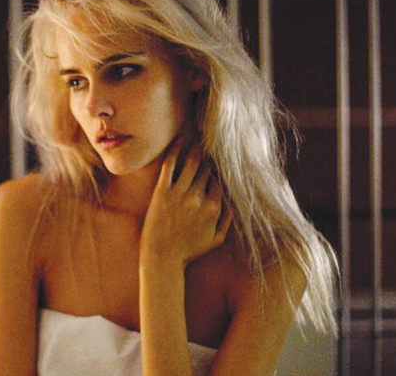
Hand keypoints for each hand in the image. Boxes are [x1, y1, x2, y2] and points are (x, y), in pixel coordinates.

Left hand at [140, 136, 232, 268]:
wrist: (162, 257)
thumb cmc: (188, 250)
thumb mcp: (216, 239)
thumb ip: (228, 219)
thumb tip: (234, 200)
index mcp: (214, 208)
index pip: (220, 181)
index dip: (219, 171)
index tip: (219, 161)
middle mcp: (198, 199)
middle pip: (207, 170)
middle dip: (210, 156)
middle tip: (210, 143)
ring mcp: (179, 194)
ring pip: (192, 163)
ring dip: (196, 148)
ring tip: (198, 138)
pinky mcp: (162, 191)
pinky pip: (171, 164)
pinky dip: (177, 149)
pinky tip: (181, 140)